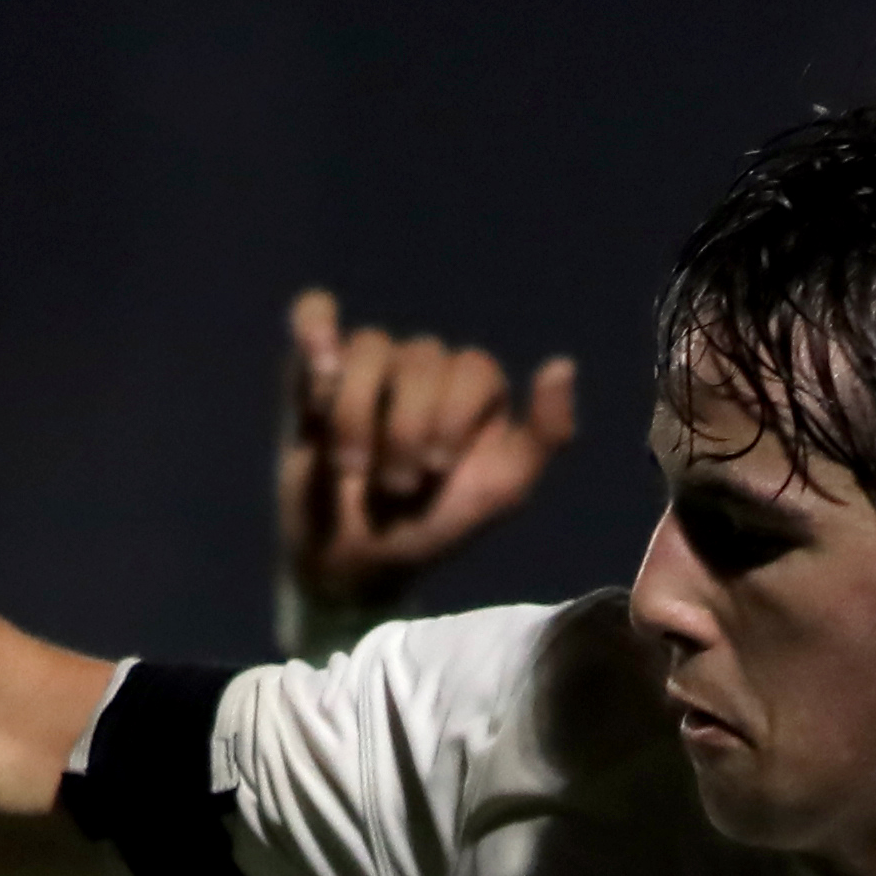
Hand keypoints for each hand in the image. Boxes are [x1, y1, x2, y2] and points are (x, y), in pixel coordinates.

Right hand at [282, 290, 576, 619]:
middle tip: (398, 486)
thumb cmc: (435, 526)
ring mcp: (369, 367)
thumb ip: (546, 434)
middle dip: (406, 428)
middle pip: (420, 356)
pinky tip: (319, 362)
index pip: (473, 368)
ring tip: (351, 466)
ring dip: (357, 413)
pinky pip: (316, 313)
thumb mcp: (503, 491)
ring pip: (368, 347)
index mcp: (475, 388)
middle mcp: (425, 368)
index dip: (452, 417)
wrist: (360, 562)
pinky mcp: (313, 372)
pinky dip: (314, 326)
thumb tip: (562, 363)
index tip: (438, 471)